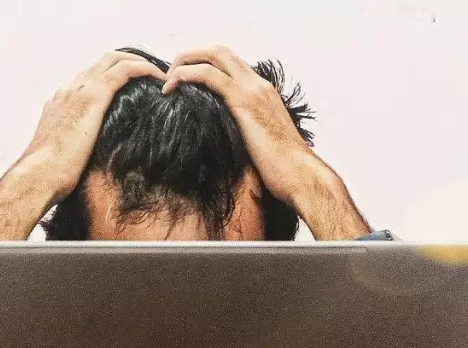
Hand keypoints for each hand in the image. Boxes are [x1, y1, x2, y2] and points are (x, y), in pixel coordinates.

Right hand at [21, 51, 166, 200]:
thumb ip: (75, 148)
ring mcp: (79, 90)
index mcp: (60, 103)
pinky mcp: (92, 96)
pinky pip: (124, 70)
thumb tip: (88, 161)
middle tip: (154, 75)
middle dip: (130, 62)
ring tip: (161, 75)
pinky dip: (144, 69)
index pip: (90, 78)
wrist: (38, 176)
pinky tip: (160, 80)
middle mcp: (69, 89)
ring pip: (115, 59)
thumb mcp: (64, 156)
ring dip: (140, 62)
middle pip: (104, 61)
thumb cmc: (50, 176)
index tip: (133, 87)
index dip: (114, 77)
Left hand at [161, 46, 369, 238]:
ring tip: (166, 81)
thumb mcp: (258, 145)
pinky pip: (209, 75)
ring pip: (213, 55)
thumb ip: (241, 133)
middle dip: (190, 55)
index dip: (203, 66)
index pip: (230, 64)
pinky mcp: (244, 102)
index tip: (183, 82)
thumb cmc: (282, 170)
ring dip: (185, 62)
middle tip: (169, 74)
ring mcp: (252, 90)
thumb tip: (221, 143)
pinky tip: (172, 87)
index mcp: (262, 93)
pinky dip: (186, 74)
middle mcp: (258, 85)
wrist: (301, 176)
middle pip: (219, 51)